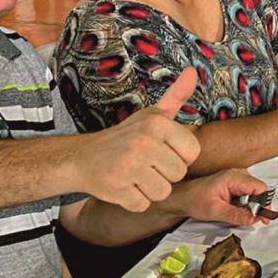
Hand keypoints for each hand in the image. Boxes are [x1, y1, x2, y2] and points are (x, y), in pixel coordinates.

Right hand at [80, 68, 200, 211]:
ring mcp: (129, 165)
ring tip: (135, 175)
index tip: (162, 151)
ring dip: (150, 189)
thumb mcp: (152, 114)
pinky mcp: (117, 188)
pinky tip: (123, 185)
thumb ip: (176, 96)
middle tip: (145, 164)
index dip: (179, 156)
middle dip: (164, 174)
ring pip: (163, 193)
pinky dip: (133, 200)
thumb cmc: (125, 137)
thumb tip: (194, 72)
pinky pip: (143, 205)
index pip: (192, 152)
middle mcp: (144, 141)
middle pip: (178, 174)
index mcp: (157, 122)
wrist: (83, 157)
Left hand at [179, 170, 272, 227]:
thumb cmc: (194, 199)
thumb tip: (254, 218)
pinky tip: (234, 212)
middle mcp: (238, 175)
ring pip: (254, 195)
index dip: (264, 204)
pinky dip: (245, 207)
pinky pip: (248, 196)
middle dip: (257, 208)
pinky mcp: (235, 186)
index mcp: (233, 177)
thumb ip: (236, 215)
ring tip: (236, 216)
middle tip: (249, 220)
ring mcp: (237, 179)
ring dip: (250, 209)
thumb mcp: (215, 211)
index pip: (260, 188)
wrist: (183, 197)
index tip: (262, 218)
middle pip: (259, 192)